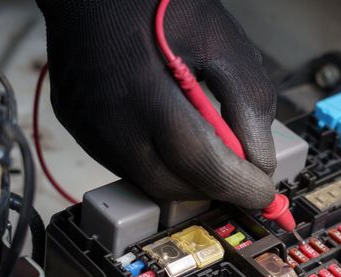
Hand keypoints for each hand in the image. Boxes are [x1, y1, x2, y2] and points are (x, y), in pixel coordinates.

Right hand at [36, 0, 276, 208]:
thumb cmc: (159, 5)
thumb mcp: (224, 42)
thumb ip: (250, 102)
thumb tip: (258, 161)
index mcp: (145, 90)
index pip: (199, 162)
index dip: (237, 185)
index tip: (263, 193)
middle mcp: (108, 118)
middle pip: (172, 184)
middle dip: (213, 188)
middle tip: (241, 178)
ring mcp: (87, 127)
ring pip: (147, 182)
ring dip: (185, 178)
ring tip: (209, 151)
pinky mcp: (77, 128)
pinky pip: (125, 165)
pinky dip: (158, 163)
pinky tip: (172, 136)